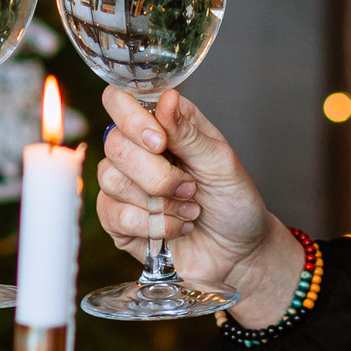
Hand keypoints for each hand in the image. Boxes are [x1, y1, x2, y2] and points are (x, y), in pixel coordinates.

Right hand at [94, 87, 305, 320]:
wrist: (238, 251)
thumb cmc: (234, 201)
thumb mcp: (221, 162)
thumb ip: (188, 133)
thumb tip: (166, 98)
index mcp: (162, 124)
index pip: (119, 101)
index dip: (132, 120)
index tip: (161, 144)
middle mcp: (137, 150)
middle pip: (114, 144)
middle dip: (157, 175)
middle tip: (190, 188)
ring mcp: (123, 185)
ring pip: (111, 180)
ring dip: (159, 203)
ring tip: (189, 210)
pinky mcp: (118, 220)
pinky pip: (115, 214)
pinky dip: (153, 225)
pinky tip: (176, 228)